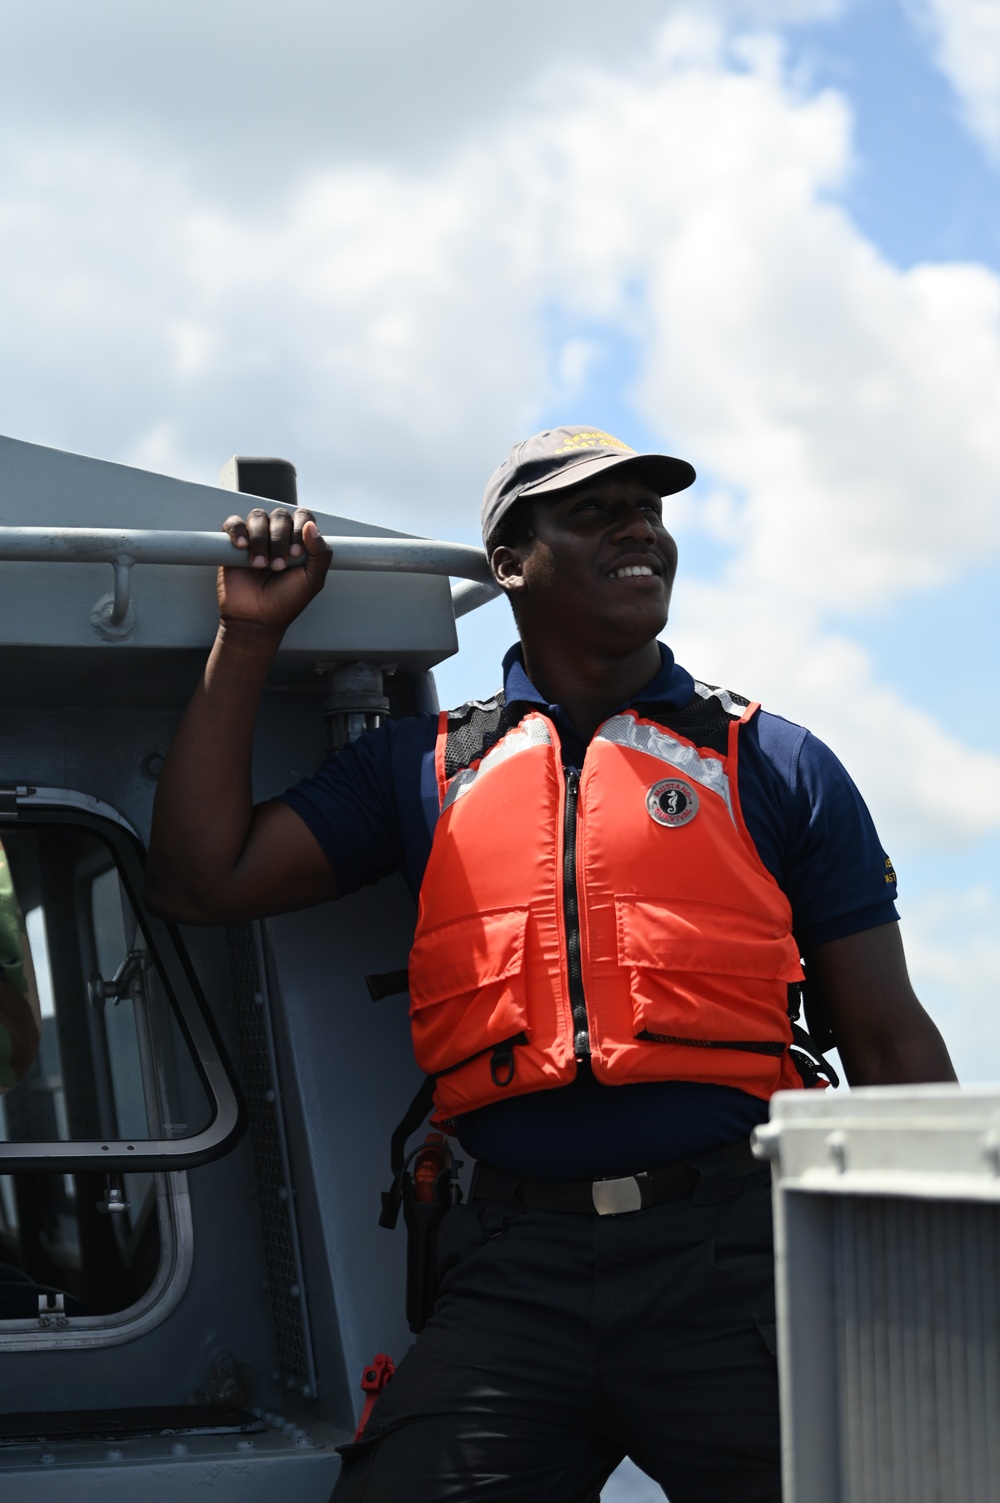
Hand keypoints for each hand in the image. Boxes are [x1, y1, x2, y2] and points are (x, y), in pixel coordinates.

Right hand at [218, 506, 331, 634]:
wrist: (255, 619)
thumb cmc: (285, 601)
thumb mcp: (312, 581)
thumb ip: (320, 554)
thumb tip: (312, 525)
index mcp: (300, 541)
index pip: (304, 516)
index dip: (300, 529)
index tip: (296, 554)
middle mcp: (278, 535)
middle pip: (280, 516)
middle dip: (279, 539)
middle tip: (278, 566)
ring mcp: (256, 537)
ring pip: (257, 517)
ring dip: (260, 539)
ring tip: (259, 565)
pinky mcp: (233, 543)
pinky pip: (233, 522)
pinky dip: (238, 531)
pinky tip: (242, 547)